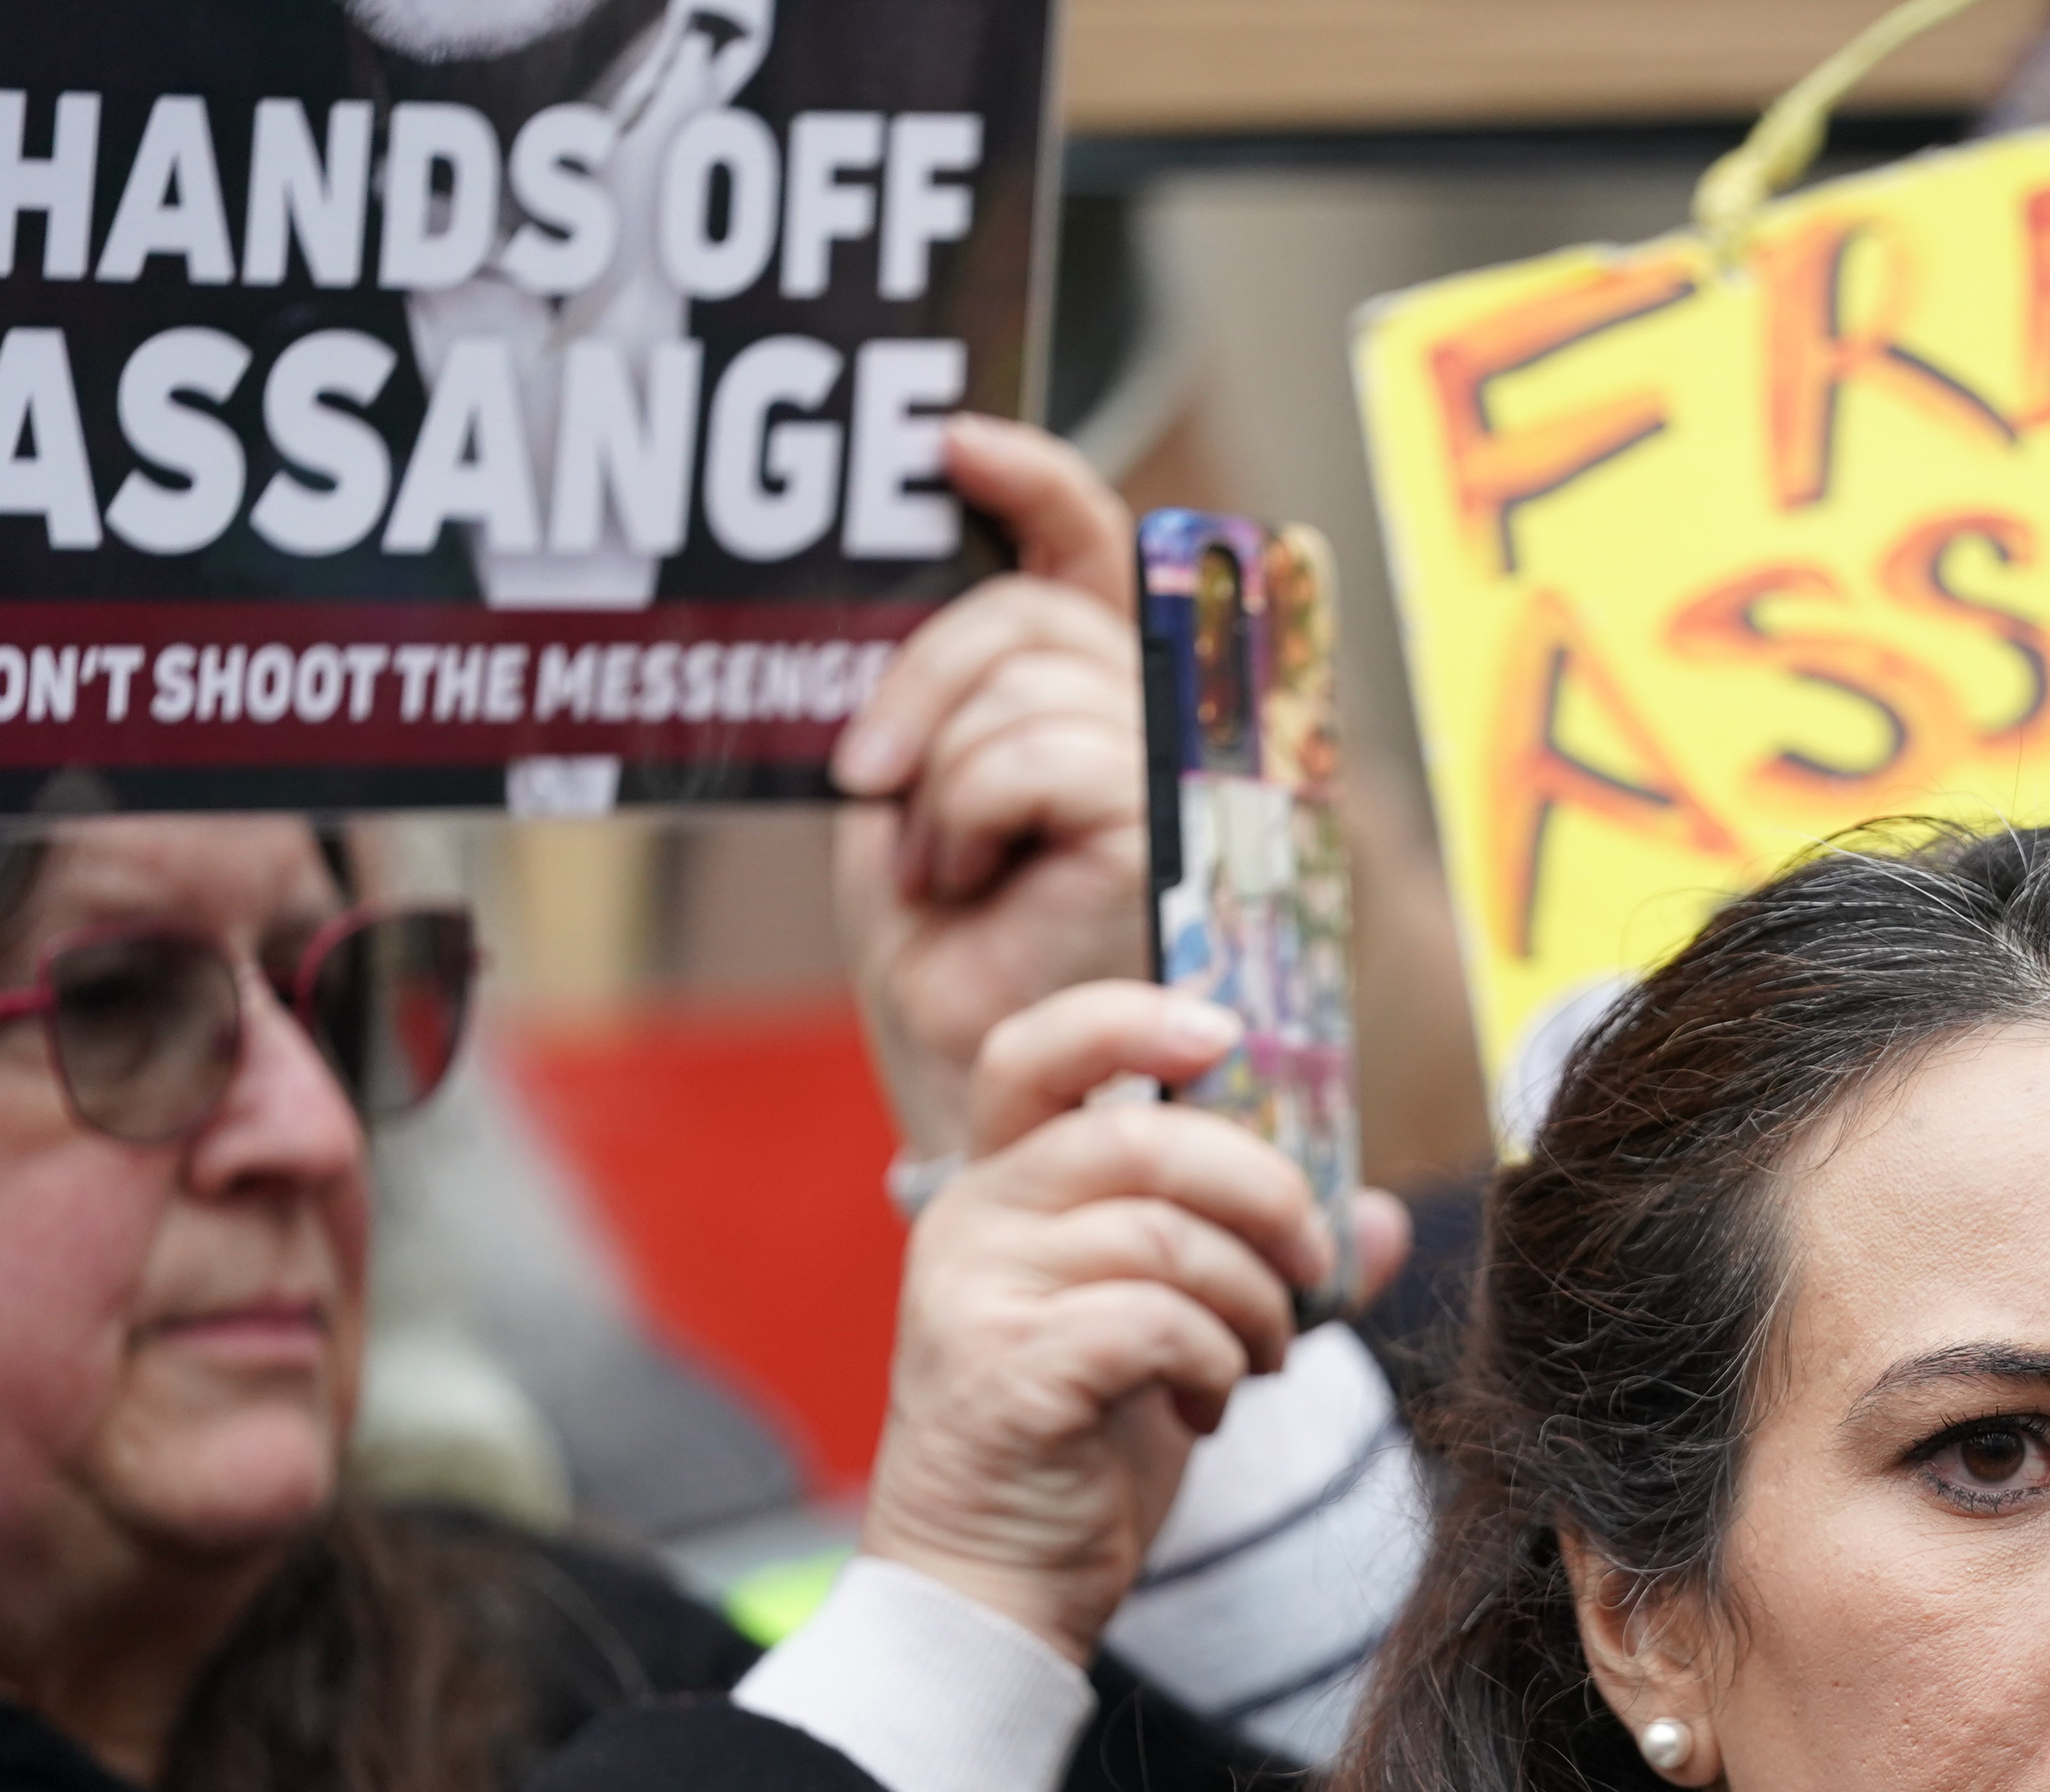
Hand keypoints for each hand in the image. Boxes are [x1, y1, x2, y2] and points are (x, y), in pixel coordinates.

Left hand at [831, 413, 1146, 1161]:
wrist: (972, 1088)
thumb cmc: (949, 960)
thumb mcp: (923, 795)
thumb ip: (952, 694)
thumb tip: (926, 575)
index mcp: (1104, 703)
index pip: (1092, 555)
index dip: (1034, 485)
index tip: (950, 445)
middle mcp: (1162, 727)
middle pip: (1030, 615)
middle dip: (923, 684)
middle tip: (872, 784)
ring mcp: (1177, 773)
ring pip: (1018, 691)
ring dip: (941, 786)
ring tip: (949, 877)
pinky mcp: (1164, 823)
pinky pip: (1028, 758)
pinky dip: (966, 820)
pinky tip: (972, 889)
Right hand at [861, 982, 1410, 1662]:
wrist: (991, 1586)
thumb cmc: (1080, 1452)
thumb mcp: (1178, 1338)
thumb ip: (1259, 1265)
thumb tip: (1383, 1221)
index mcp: (1000, 1188)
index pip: (1035, 1054)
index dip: (1129, 1021)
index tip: (1225, 1033)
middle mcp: (970, 1220)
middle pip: (1140, 1141)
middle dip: (1264, 1192)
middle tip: (1314, 1262)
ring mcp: (974, 1293)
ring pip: (1162, 1236)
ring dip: (1252, 1299)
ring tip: (1262, 1359)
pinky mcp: (1003, 1370)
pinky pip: (1153, 1322)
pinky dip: (1214, 1360)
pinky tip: (1209, 1407)